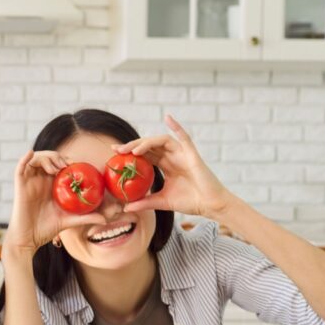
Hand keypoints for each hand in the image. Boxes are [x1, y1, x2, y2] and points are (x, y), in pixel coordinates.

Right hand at [3, 150, 105, 257]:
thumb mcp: (69, 221)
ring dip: (46, 158)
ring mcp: (30, 181)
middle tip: (67, 165)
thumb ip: (86, 218)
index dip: (68, 160)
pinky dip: (25, 158)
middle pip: (48, 158)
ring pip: (36, 159)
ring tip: (55, 168)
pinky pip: (20, 167)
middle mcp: (41, 180)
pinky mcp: (20, 185)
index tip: (77, 164)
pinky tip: (31, 153)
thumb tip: (105, 220)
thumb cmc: (47, 229)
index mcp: (52, 185)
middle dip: (58, 157)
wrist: (29, 239)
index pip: (60, 165)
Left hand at [116, 114, 231, 218]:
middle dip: (132, 146)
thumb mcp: (162, 202)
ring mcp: (182, 154)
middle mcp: (172, 157)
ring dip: (145, 143)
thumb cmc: (190, 202)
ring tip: (132, 150)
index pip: (145, 155)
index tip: (114, 154)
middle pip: (149, 146)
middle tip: (117, 150)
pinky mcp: (192, 154)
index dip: (130, 153)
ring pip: (160, 141)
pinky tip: (167, 117)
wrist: (210, 205)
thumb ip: (145, 202)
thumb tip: (125, 207)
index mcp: (166, 166)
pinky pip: (184, 137)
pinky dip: (176, 126)